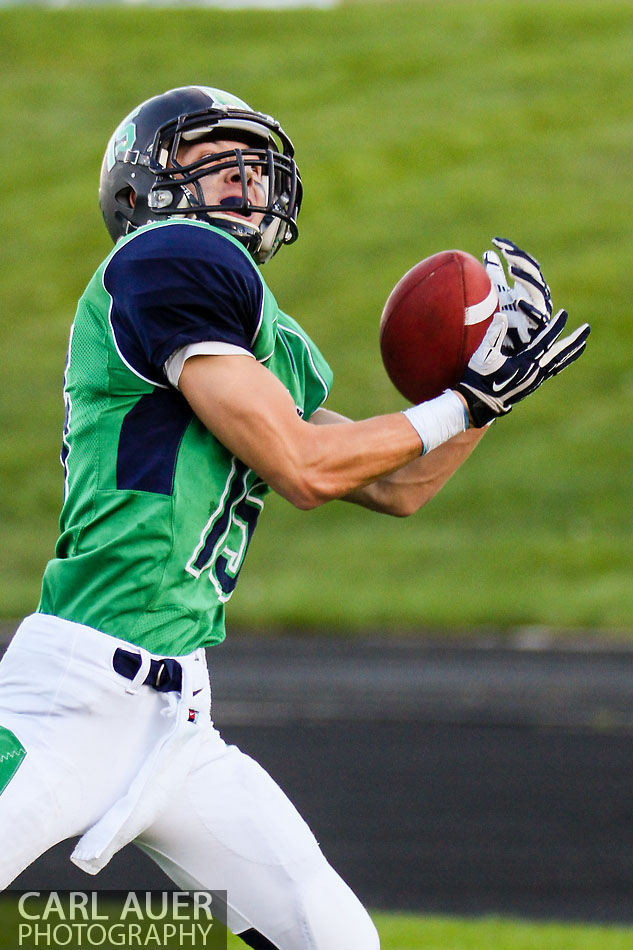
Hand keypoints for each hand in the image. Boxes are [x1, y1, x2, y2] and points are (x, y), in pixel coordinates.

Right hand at [457, 309, 589, 427]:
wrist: (479, 403)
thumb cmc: (480, 377)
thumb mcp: (484, 354)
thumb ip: (494, 334)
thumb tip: (502, 316)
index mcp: (525, 363)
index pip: (545, 341)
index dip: (556, 326)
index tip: (565, 314)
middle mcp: (534, 372)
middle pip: (559, 354)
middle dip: (574, 340)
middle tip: (587, 328)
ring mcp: (535, 380)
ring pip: (558, 364)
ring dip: (571, 352)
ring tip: (583, 343)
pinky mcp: (532, 385)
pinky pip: (552, 371)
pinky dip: (561, 363)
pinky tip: (565, 359)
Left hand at [483, 237, 552, 352]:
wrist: (514, 346)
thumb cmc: (509, 318)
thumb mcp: (500, 294)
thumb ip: (496, 275)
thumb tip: (489, 252)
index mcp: (528, 282)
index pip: (522, 261)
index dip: (511, 250)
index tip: (495, 241)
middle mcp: (537, 292)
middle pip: (532, 269)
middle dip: (520, 259)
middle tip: (505, 251)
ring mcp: (540, 307)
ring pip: (538, 288)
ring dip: (525, 278)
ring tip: (511, 269)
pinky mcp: (539, 325)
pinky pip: (537, 315)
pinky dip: (529, 308)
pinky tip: (518, 301)